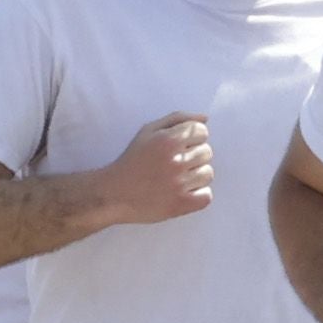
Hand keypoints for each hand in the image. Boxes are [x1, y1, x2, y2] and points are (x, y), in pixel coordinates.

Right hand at [87, 113, 215, 230]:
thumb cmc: (133, 160)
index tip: (176, 147)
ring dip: (195, 176)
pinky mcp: (181, 204)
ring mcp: (179, 184)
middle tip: (172, 164)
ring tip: (175, 178)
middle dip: (192, 156)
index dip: (191, 138)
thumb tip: (205, 118)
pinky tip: (180, 193)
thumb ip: (177, 119)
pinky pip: (207, 196)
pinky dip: (197, 195)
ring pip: (208, 173)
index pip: (201, 131)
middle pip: (207, 152)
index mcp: (167, 140)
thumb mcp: (148, 132)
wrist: (114, 193)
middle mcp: (175, 161)